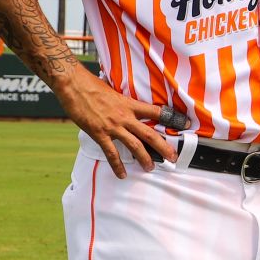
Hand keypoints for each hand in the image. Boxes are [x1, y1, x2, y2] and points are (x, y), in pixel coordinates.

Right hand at [56, 74, 177, 178]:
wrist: (74, 85)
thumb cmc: (91, 86)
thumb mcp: (113, 92)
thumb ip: (122, 103)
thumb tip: (126, 107)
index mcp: (130, 104)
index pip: (157, 112)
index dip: (173, 118)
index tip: (186, 125)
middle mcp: (125, 116)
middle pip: (150, 133)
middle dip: (164, 147)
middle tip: (173, 157)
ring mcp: (113, 126)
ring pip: (135, 145)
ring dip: (144, 158)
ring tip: (150, 168)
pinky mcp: (100, 133)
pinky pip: (111, 153)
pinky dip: (117, 165)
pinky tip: (122, 174)